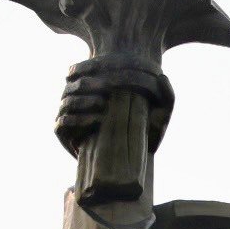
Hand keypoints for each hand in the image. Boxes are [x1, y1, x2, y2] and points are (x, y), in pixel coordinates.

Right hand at [54, 56, 173, 157]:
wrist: (127, 162)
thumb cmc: (144, 132)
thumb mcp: (161, 114)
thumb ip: (168, 96)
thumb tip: (163, 77)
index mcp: (92, 83)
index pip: (83, 68)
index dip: (94, 66)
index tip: (113, 72)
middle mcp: (74, 95)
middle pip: (76, 83)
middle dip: (91, 84)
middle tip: (109, 89)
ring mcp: (65, 112)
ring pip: (68, 100)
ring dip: (85, 100)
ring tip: (103, 104)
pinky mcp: (61, 131)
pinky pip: (63, 122)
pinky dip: (78, 120)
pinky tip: (97, 120)